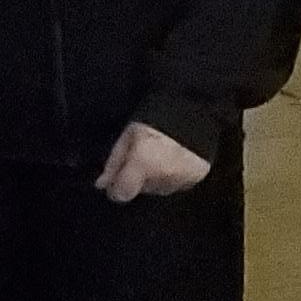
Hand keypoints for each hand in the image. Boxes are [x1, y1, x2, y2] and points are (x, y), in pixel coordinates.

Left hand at [97, 121, 213, 204]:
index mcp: (142, 164)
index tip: (114, 179)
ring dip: (155, 177)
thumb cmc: (157, 114)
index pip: (121, 194)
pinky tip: (173, 158)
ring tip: (159, 153)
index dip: (115, 188)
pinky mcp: (196, 177)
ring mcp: (181, 180)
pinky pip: (178, 183)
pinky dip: (173, 175)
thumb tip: (102, 184)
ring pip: (159, 188)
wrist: (198, 106)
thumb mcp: (129, 134)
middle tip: (141, 155)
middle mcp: (161, 177)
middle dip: (137, 178)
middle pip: (141, 190)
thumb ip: (114, 162)